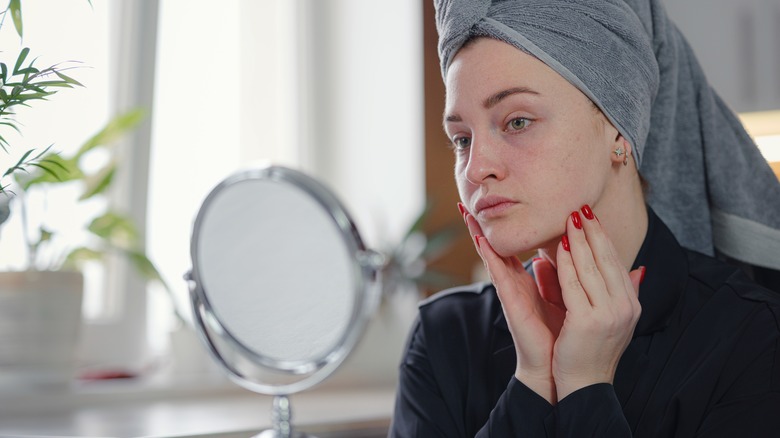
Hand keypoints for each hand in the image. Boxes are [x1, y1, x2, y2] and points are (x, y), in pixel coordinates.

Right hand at [460, 204, 564, 403]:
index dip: (506, 225)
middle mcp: (516, 281)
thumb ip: (564, 274)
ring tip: (464, 210)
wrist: (559, 366)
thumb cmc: (563, 334)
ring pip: (491, 254)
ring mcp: (510, 289)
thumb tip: (563, 249)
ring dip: (475, 232)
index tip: (496, 202)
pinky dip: (487, 254)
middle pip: (497, 245)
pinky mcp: (510, 300)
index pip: (516, 246)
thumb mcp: (569, 295)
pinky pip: (498, 272)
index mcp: (529, 279)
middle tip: (466, 198)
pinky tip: (479, 238)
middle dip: (480, 224)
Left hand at [550, 207, 643, 399]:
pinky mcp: (588, 321)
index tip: (592, 217)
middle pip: (607, 260)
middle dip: (593, 232)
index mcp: (631, 303)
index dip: (604, 238)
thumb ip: (625, 291)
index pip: (616, 262)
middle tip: (581, 208)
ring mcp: (608, 314)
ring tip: (570, 219)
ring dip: (579, 241)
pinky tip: (560, 248)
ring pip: (591, 268)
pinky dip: (567, 264)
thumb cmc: (593, 348)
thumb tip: (639, 269)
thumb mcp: (615, 318)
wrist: (585, 383)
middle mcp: (625, 307)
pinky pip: (574, 285)